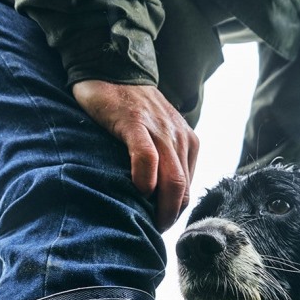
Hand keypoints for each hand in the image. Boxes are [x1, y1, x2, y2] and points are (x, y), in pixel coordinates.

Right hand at [72, 80, 198, 230]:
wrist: (111, 68)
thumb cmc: (129, 111)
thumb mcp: (155, 136)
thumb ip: (162, 161)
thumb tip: (157, 199)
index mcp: (186, 142)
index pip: (188, 188)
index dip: (175, 211)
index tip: (159, 225)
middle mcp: (178, 136)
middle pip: (182, 188)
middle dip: (170, 215)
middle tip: (153, 231)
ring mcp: (158, 129)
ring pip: (171, 177)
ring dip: (161, 205)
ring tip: (146, 222)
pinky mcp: (135, 122)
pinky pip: (147, 155)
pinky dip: (146, 177)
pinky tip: (139, 189)